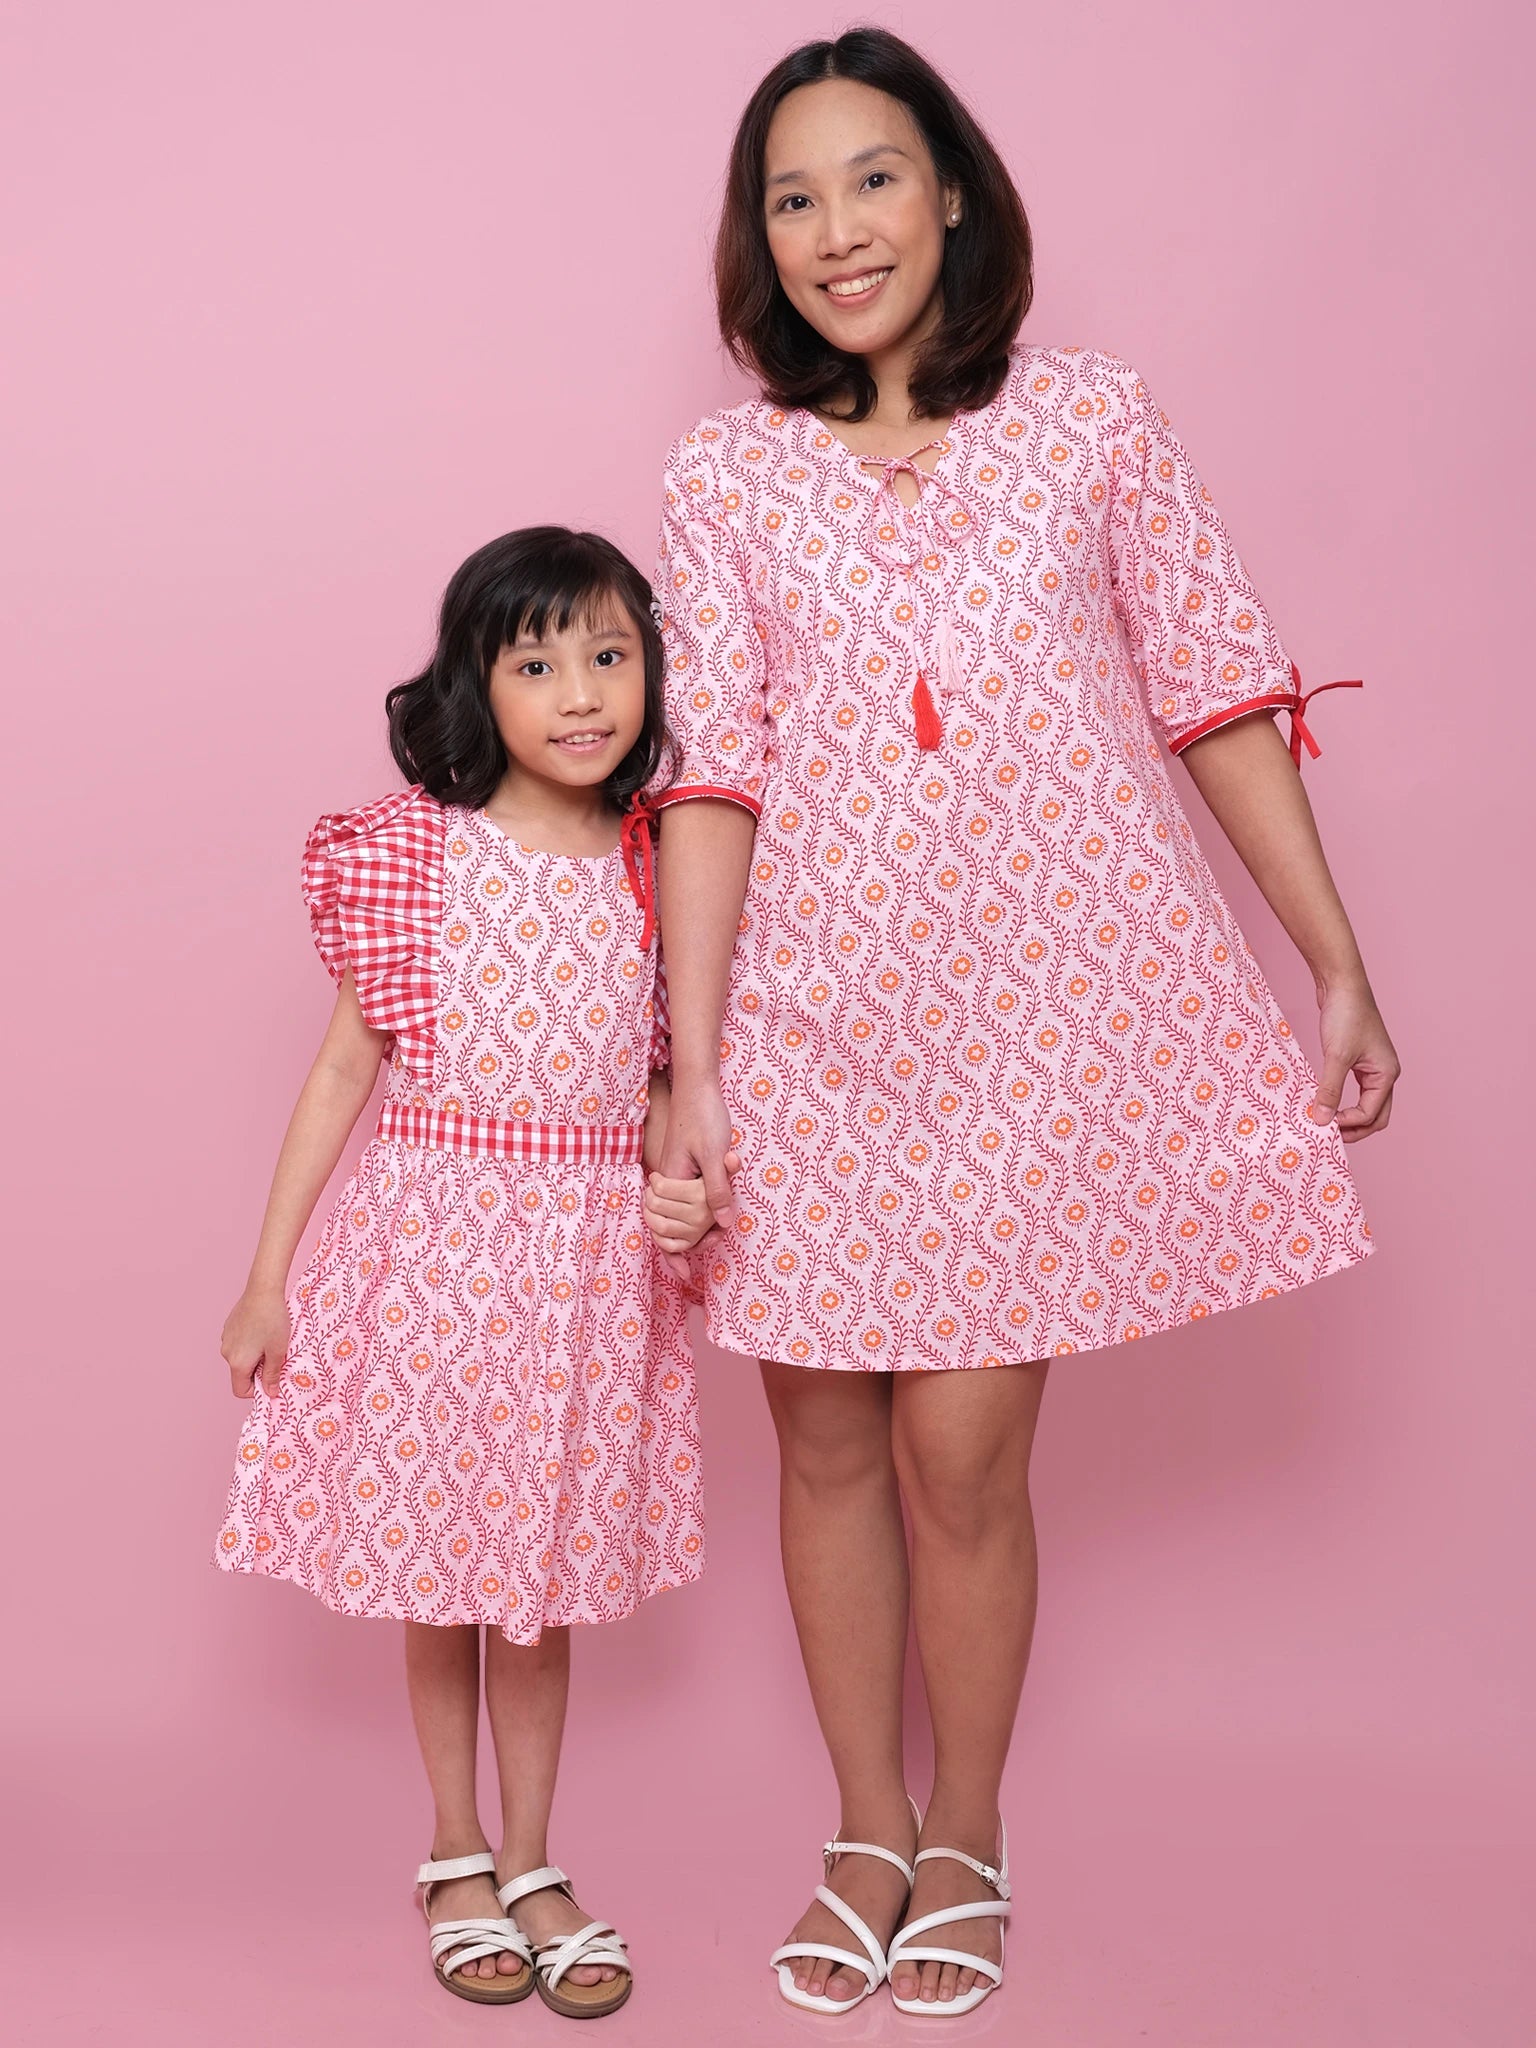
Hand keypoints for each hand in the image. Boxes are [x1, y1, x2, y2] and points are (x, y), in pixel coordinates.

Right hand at [222, 1286, 292, 1397]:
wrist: (263, 1290)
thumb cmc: (273, 1320)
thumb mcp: (278, 1351)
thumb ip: (272, 1375)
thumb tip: (270, 1393)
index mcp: (238, 1363)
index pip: (240, 1390)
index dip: (257, 1390)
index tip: (272, 1378)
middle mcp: (226, 1353)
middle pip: (241, 1374)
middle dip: (257, 1370)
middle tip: (275, 1356)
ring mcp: (225, 1339)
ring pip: (240, 1358)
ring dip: (254, 1356)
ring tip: (270, 1340)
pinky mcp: (228, 1327)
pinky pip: (238, 1344)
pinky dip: (249, 1344)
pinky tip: (262, 1329)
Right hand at [655, 1081, 740, 1278]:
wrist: (697, 1086)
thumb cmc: (704, 1116)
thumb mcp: (716, 1154)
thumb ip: (718, 1188)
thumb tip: (722, 1222)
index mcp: (671, 1182)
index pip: (665, 1227)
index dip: (673, 1253)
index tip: (684, 1275)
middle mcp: (667, 1181)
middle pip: (670, 1225)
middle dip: (690, 1242)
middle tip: (717, 1243)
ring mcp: (674, 1175)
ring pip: (678, 1214)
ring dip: (696, 1229)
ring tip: (718, 1234)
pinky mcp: (682, 1168)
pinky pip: (685, 1198)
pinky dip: (695, 1212)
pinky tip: (711, 1216)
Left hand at [1309, 981, 1398, 1141]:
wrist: (1342, 984)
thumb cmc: (1345, 1016)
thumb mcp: (1335, 1056)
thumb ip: (1330, 1090)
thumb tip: (1322, 1120)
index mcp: (1387, 1074)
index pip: (1371, 1114)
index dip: (1348, 1123)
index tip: (1322, 1123)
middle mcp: (1385, 1073)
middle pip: (1376, 1115)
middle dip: (1355, 1128)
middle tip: (1329, 1134)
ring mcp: (1374, 1067)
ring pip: (1367, 1104)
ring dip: (1350, 1116)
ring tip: (1326, 1122)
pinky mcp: (1360, 1060)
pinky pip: (1356, 1090)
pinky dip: (1344, 1101)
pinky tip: (1325, 1102)